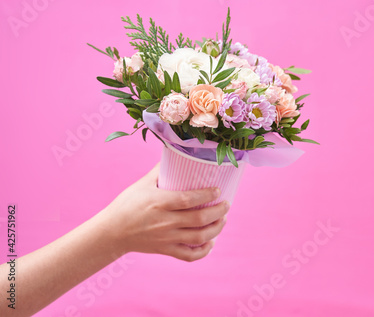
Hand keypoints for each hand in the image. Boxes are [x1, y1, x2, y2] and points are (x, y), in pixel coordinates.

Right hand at [100, 163, 228, 261]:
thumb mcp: (141, 184)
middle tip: (226, 204)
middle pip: (199, 220)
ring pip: (198, 238)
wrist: (111, 232)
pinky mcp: (165, 250)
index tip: (218, 190)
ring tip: (223, 220)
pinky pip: (189, 255)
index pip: (189, 200)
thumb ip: (159, 171)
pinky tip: (210, 243)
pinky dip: (203, 251)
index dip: (207, 195)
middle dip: (219, 212)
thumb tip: (174, 153)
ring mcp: (166, 238)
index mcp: (160, 203)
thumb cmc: (127, 204)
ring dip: (216, 229)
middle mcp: (165, 222)